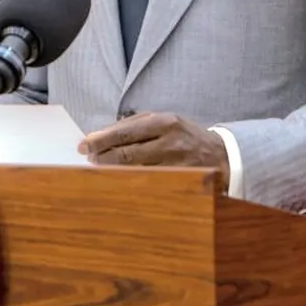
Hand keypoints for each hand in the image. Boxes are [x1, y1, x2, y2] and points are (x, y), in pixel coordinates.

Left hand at [79, 112, 229, 185]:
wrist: (221, 155)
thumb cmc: (184, 135)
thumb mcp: (164, 120)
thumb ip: (134, 124)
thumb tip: (101, 134)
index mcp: (165, 122)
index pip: (125, 132)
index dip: (101, 140)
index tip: (84, 145)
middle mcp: (170, 143)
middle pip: (128, 154)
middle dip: (103, 157)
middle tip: (88, 159)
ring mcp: (175, 166)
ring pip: (135, 172)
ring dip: (113, 172)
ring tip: (98, 170)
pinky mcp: (179, 183)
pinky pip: (148, 184)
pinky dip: (130, 183)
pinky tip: (118, 182)